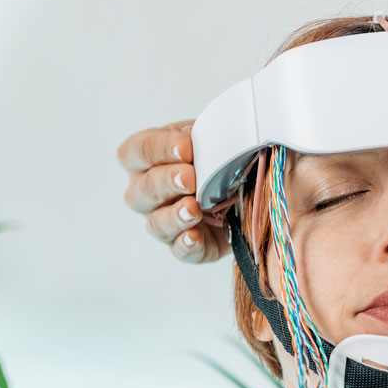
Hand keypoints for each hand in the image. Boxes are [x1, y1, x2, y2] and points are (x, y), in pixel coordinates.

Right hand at [117, 120, 229, 263]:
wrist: (249, 186)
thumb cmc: (220, 156)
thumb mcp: (214, 139)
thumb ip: (206, 138)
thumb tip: (199, 138)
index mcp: (148, 158)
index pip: (138, 150)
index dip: (159, 149)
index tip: (186, 148)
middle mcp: (147, 192)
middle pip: (142, 189)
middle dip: (166, 182)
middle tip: (190, 178)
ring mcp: (163, 220)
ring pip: (156, 223)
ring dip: (174, 216)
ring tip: (194, 209)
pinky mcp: (184, 245)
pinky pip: (179, 250)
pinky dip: (186, 244)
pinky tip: (196, 236)